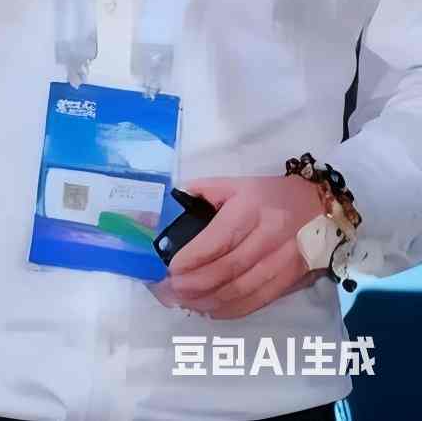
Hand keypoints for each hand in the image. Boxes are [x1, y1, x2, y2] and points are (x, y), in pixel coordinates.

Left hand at [153, 175, 327, 320]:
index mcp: (251, 207)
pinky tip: (212, 310)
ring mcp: (282, 262)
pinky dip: (233, 310)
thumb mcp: (240, 183)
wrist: (323, 209)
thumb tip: (177, 199)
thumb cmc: (274, 194)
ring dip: (210, 301)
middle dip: (196, 284)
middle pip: (229, 268)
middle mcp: (268, 236)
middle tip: (172, 291)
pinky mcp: (291, 280)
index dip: (194, 257)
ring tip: (186, 303)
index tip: (172, 268)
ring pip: (242, 290)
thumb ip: (207, 190)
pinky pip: (259, 301)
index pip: (219, 238)